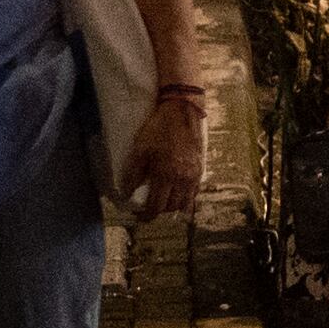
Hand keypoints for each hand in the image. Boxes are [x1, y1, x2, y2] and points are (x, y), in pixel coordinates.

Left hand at [123, 87, 205, 224]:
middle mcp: (182, 178)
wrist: (181, 111)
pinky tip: (179, 194)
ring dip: (174, 205)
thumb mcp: (140, 151)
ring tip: (164, 201)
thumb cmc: (158, 130)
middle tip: (149, 207)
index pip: (157, 206)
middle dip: (159, 210)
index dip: (147, 215)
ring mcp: (194, 173)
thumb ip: (134, 175)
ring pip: (186, 201)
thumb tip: (127, 193)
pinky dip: (187, 197)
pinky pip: (195, 190)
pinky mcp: (200, 167)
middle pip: (172, 206)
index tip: (140, 216)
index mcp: (166, 175)